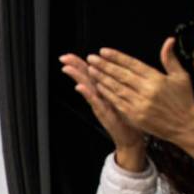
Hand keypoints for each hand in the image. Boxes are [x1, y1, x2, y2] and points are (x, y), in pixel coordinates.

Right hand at [59, 52, 145, 169]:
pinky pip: (94, 101)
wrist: (129, 138)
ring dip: (77, 78)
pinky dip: (87, 94)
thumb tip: (112, 71)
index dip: (80, 63)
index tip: (70, 54)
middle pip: (85, 78)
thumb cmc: (128, 119)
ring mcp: (100, 105)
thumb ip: (113, 86)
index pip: (91, 73)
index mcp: (104, 90)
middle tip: (64, 58)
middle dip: (74, 67)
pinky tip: (80, 87)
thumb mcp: (121, 98)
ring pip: (87, 88)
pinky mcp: (103, 113)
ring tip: (68, 68)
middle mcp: (100, 96)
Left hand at [86, 38, 193, 167]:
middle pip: (121, 75)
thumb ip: (170, 58)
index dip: (117, 57)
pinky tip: (99, 86)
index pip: (132, 64)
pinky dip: (107, 93)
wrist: (186, 126)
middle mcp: (147, 90)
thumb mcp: (181, 76)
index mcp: (157, 79)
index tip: (104, 51)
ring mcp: (140, 104)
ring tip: (91, 70)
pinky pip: (117, 102)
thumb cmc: (183, 100)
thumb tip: (168, 40)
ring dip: (102, 78)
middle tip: (91, 58)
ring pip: (116, 88)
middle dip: (104, 65)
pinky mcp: (135, 115)